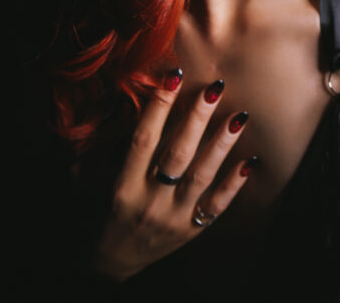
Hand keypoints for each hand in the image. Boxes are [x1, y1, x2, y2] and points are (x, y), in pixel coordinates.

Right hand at [92, 70, 255, 281]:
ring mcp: (173, 217)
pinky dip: (234, 183)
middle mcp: (149, 201)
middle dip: (197, 118)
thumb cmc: (99, 212)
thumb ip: (103, 147)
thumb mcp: (89, 181)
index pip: (143, 140)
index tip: (173, 76)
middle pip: (177, 154)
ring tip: (240, 116)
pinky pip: (218, 205)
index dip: (158, 108)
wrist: (112, 262)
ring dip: (222, 144)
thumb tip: (121, 103)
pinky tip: (250, 161)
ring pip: (202, 176)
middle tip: (214, 87)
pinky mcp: (192, 230)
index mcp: (122, 186)